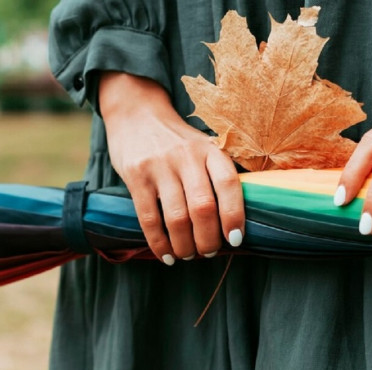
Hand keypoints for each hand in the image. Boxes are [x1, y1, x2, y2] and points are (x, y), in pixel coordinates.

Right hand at [99, 72, 244, 264]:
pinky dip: (159, 243)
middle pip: (203, 207)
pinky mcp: (136, 176)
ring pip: (177, 218)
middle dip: (208, 239)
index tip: (235, 240)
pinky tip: (166, 255)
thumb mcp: (202, 147)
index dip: (234, 216)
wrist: (136, 114)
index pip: (228, 184)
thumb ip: (216, 175)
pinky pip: (149, 218)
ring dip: (185, 245)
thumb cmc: (176, 141)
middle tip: (208, 252)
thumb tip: (232, 223)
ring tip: (188, 255)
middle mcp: (187, 156)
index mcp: (209, 150)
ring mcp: (160, 166)